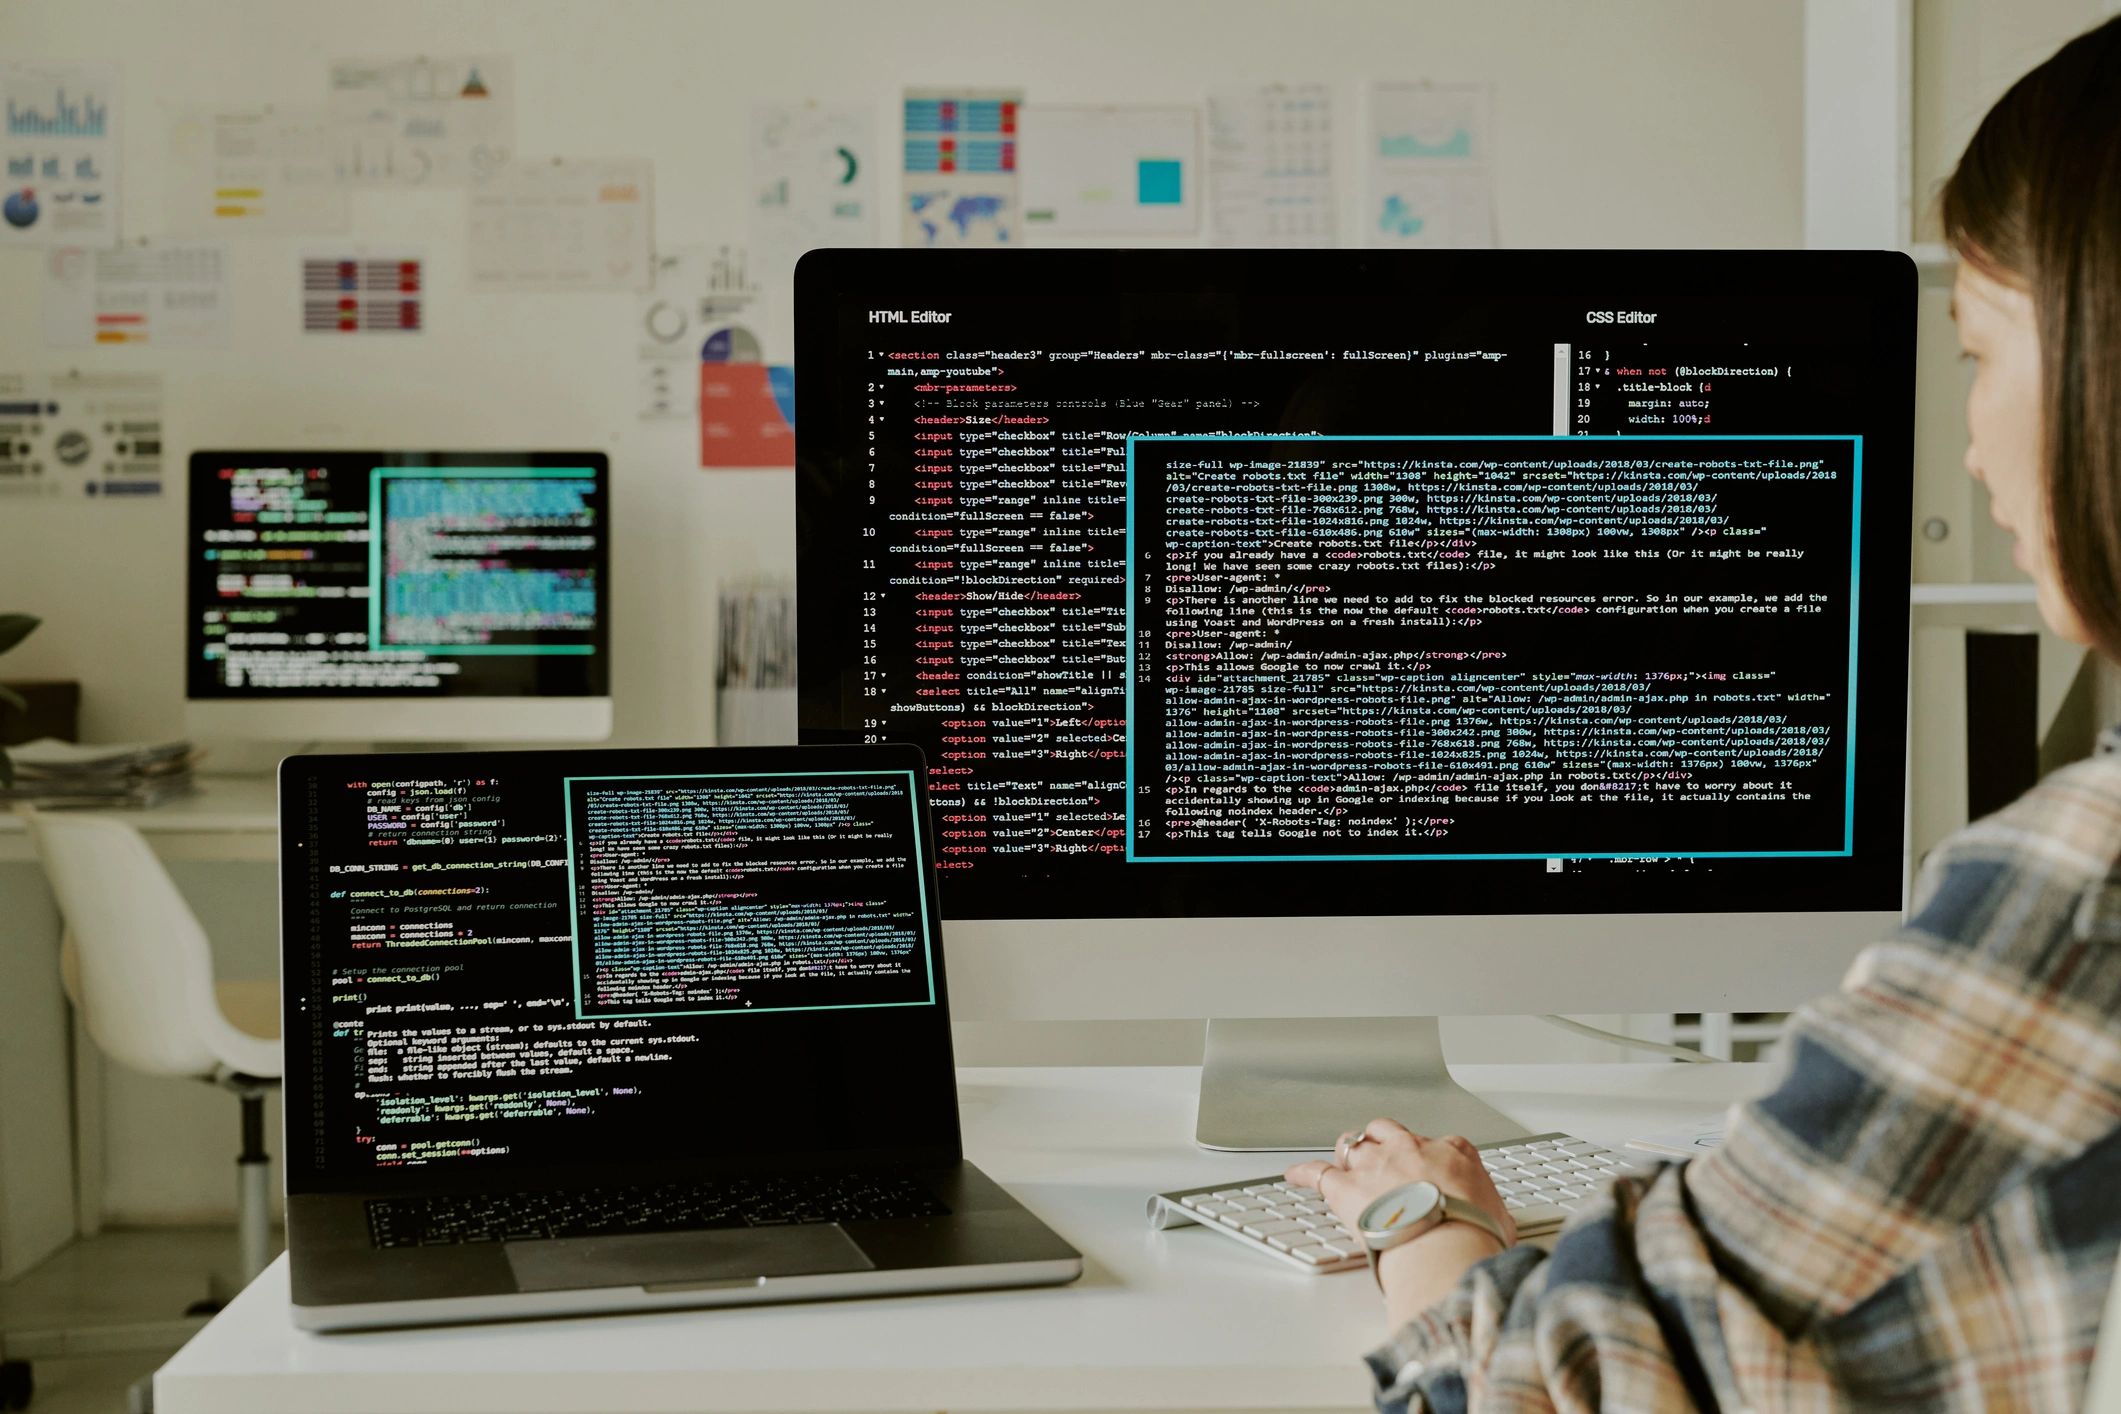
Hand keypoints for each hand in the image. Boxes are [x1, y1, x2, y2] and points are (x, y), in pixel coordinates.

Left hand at [1285, 1120, 1513, 1325]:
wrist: (1445, 1244)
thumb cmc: (1474, 1234)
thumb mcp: (1499, 1216)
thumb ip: (1488, 1209)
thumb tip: (1491, 1221)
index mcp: (1451, 1152)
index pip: (1439, 1143)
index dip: (1428, 1158)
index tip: (1429, 1172)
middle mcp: (1409, 1150)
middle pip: (1389, 1132)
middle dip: (1384, 1143)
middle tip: (1382, 1161)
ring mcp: (1375, 1166)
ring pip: (1354, 1145)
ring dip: (1349, 1155)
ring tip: (1345, 1166)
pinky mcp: (1346, 1188)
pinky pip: (1317, 1172)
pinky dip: (1303, 1172)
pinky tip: (1294, 1174)